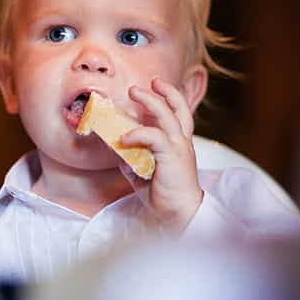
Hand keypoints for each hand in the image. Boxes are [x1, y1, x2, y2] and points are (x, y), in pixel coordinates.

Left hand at [119, 77, 203, 234]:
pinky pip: (154, 136)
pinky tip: (124, 137)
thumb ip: (132, 161)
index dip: (169, 98)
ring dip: (150, 101)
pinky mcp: (172, 156)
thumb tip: (118, 152)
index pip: (178, 114)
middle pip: (176, 108)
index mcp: (178, 144)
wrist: (178, 213)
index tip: (155, 86)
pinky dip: (138, 133)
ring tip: (134, 92)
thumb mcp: (143, 174)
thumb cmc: (164, 195)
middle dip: (160, 92)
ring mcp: (179, 147)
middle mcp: (181, 142)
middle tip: (138, 86)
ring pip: (167, 116)